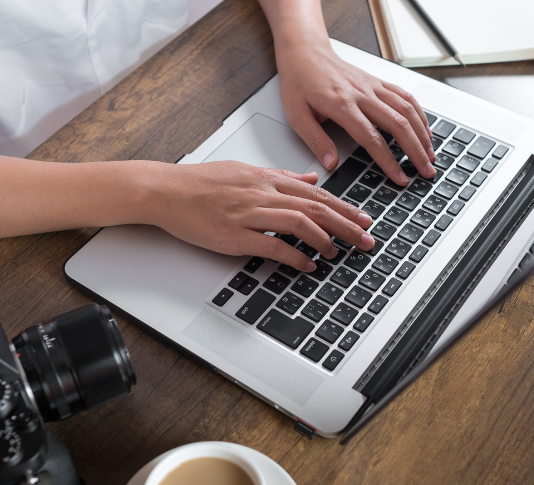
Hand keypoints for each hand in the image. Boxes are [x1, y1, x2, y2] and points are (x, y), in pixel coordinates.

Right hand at [147, 161, 374, 270]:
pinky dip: (294, 256)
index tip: (363, 219)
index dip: (344, 207)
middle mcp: (262, 193)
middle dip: (345, 224)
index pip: (315, 193)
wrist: (167, 191)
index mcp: (266, 179)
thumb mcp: (245, 171)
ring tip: (339, 252)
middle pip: (315, 207)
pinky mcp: (234, 235)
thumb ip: (281, 176)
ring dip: (324, 239)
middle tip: (366, 239)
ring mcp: (249, 214)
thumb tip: (310, 177)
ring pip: (299, 223)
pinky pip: (271, 245)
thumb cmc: (200, 183)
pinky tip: (307, 264)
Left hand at [277, 41, 435, 185]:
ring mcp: (373, 86)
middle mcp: (362, 94)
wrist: (306, 53)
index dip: (388, 160)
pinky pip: (405, 97)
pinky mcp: (377, 82)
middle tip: (426, 172)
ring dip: (422, 134)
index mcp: (342, 105)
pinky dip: (419, 114)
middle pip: (398, 124)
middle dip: (416, 151)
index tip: (399, 178)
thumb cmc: (299, 84)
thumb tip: (331, 165)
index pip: (371, 138)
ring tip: (431, 155)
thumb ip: (316, 141)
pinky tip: (425, 130)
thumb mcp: (297, 116)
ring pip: (407, 110)